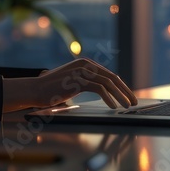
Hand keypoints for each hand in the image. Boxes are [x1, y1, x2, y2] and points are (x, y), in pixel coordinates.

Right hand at [1, 58, 136, 111]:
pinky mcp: (78, 80)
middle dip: (125, 91)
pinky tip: (113, 107)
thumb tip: (103, 91)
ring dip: (120, 96)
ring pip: (108, 83)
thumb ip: (86, 82)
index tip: (129, 96)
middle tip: (134, 102)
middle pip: (112, 77)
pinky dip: (109, 98)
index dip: (122, 86)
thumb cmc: (52, 90)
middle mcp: (85, 64)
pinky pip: (99, 89)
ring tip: (127, 106)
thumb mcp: (72, 83)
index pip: (109, 75)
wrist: (35, 90)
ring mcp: (82, 71)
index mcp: (86, 63)